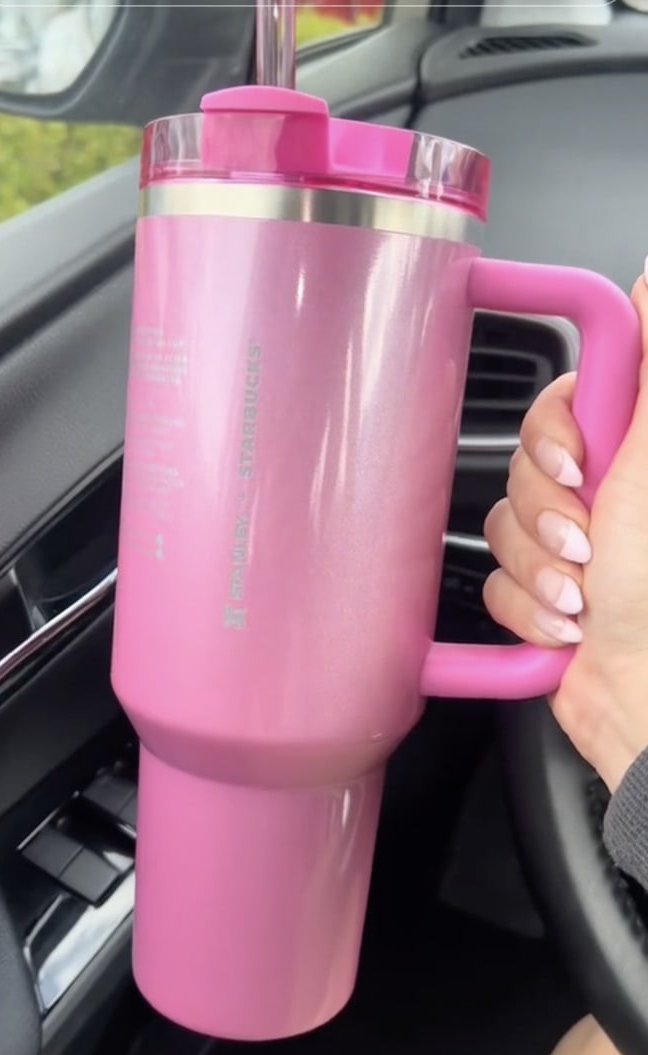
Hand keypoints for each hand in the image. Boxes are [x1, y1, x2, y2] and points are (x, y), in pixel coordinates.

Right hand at [483, 266, 647, 791]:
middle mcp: (603, 494)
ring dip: (539, 571)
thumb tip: (647, 284)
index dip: (554, 437)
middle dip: (547, 517)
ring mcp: (570, 545)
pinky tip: (565, 625)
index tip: (577, 468)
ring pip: (502, 527)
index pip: (561, 405)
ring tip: (582, 599)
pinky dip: (528, 608)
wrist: (643, 698)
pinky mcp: (541, 590)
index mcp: (631, 453)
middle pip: (522, 467)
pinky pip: (494, 581)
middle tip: (589, 545)